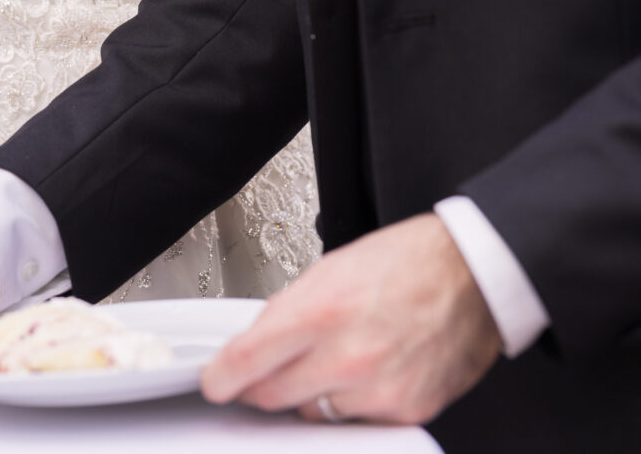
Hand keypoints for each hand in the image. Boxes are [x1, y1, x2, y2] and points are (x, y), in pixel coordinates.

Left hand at [202, 214, 499, 425]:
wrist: (471, 276)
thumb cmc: (406, 262)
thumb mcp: (332, 268)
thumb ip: (290, 310)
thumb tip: (257, 343)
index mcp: (322, 310)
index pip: (248, 359)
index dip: (222, 376)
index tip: (215, 382)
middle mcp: (347, 356)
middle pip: (272, 396)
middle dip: (259, 387)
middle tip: (259, 374)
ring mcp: (376, 391)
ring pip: (313, 414)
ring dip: (309, 395)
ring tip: (331, 360)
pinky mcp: (403, 412)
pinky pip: (355, 423)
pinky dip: (349, 403)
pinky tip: (363, 374)